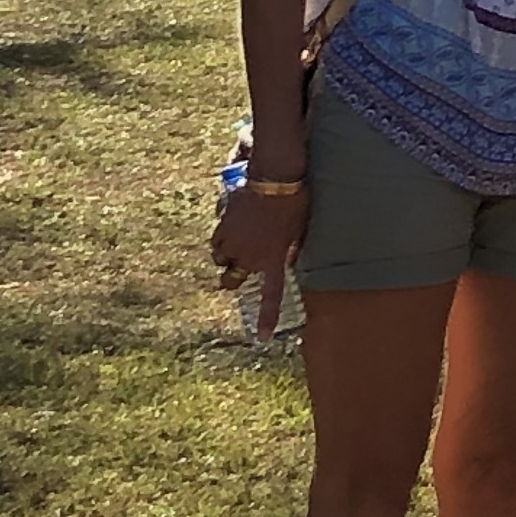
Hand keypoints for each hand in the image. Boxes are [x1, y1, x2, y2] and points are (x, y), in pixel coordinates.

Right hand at [213, 177, 305, 337]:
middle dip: (231, 277)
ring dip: (226, 254)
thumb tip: (285, 259)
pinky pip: (217, 240)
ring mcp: (235, 243)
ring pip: (221, 259)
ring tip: (236, 240)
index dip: (266, 318)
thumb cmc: (295, 201)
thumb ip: (289, 249)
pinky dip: (221, 237)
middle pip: (231, 280)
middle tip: (236, 268)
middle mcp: (251, 257)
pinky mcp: (223, 228)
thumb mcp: (299, 229)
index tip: (261, 337)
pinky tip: (231, 225)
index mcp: (274, 259)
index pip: (271, 295)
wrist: (275, 178)